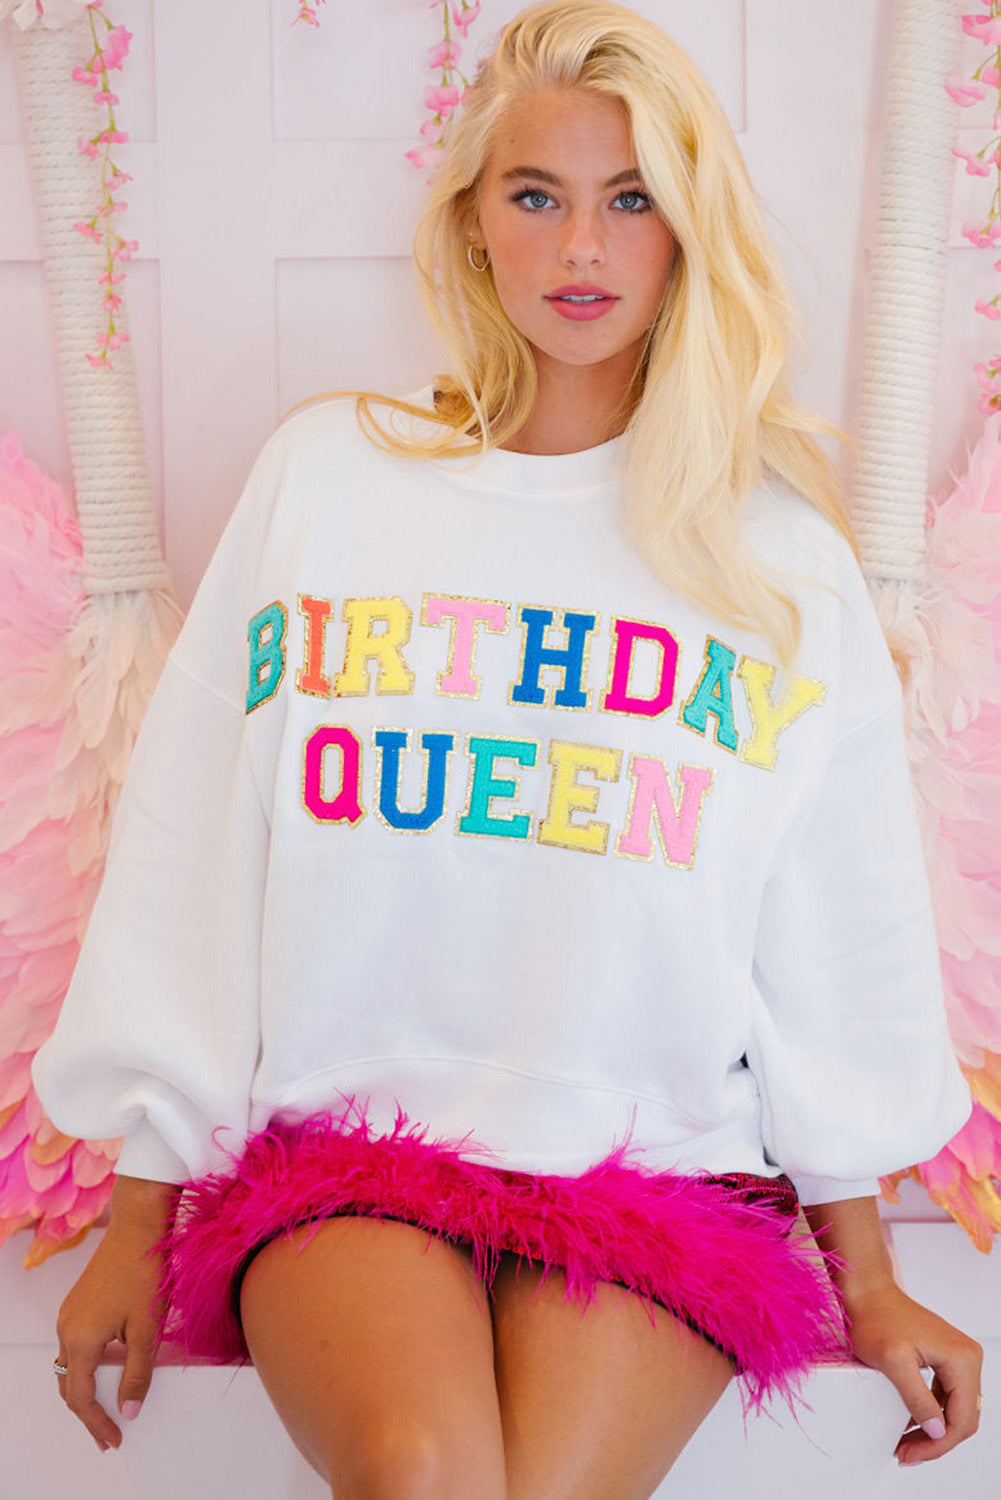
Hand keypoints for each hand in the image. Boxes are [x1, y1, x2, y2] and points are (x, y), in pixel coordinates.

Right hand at [54, 1219, 168, 1451]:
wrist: (138, 1225)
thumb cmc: (145, 1273)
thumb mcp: (147, 1329)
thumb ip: (137, 1374)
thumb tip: (129, 1411)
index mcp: (80, 1340)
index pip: (80, 1398)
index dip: (96, 1423)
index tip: (114, 1440)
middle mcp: (66, 1328)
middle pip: (68, 1385)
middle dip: (86, 1413)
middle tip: (107, 1435)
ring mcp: (69, 1313)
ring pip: (68, 1365)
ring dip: (84, 1389)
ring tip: (107, 1408)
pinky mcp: (78, 1302)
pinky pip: (74, 1345)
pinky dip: (86, 1366)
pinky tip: (108, 1369)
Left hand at [841, 1279, 982, 1464]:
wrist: (867, 1290)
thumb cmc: (876, 1318)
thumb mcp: (893, 1362)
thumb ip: (917, 1399)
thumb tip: (938, 1432)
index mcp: (962, 1359)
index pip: (962, 1419)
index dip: (938, 1445)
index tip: (909, 1455)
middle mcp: (967, 1358)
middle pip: (962, 1417)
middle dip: (935, 1442)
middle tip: (905, 1454)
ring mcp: (958, 1358)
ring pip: (954, 1410)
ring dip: (932, 1431)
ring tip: (905, 1445)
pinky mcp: (946, 1358)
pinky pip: (945, 1396)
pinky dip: (930, 1414)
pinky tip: (910, 1424)